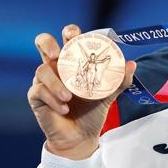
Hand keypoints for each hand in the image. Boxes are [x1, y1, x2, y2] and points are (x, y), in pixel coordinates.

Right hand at [27, 24, 135, 159]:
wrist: (82, 136)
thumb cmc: (92, 110)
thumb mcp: (109, 94)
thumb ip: (120, 80)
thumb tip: (132, 64)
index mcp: (73, 60)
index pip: (68, 37)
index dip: (69, 31)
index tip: (74, 36)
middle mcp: (56, 66)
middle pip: (43, 42)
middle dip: (47, 43)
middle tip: (57, 54)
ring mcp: (44, 80)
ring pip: (41, 70)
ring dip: (55, 83)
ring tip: (69, 97)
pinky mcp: (36, 96)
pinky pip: (38, 91)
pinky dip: (52, 99)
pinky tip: (64, 108)